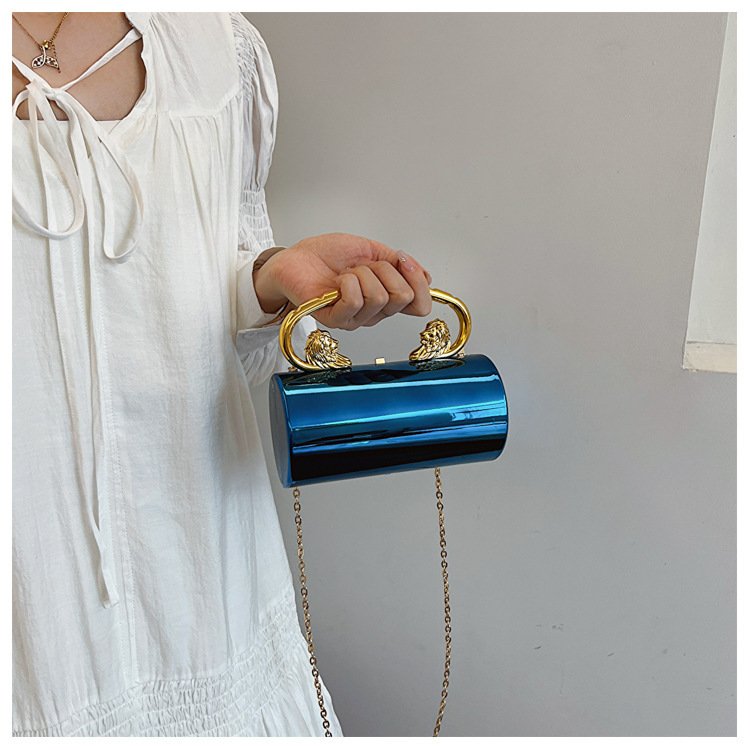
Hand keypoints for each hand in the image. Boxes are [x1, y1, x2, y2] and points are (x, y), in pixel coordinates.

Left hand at [252, 233, 432, 329]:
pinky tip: (338, 282)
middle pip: (402, 297)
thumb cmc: (326, 255)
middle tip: (365, 266)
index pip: (419, 305)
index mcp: (386, 298)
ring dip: (363, 274)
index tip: (403, 260)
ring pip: (379, 297)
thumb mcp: (371, 251)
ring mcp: (355, 318)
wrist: (295, 259)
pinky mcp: (335, 320)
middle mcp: (374, 312)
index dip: (417, 280)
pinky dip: (348, 283)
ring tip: (346, 273)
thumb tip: (427, 277)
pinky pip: (355, 302)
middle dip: (386, 270)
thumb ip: (399, 264)